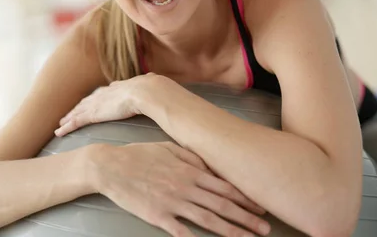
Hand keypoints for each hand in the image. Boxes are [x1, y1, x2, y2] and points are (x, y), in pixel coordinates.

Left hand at [55, 76, 150, 135]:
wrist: (147, 92)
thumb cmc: (153, 90)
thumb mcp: (151, 84)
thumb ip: (150, 83)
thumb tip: (155, 78)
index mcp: (118, 87)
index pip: (103, 94)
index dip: (96, 99)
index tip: (92, 101)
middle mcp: (105, 94)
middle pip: (87, 101)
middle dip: (78, 108)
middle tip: (69, 113)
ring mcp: (98, 103)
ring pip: (78, 112)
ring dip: (68, 118)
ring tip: (60, 124)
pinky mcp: (94, 114)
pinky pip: (76, 122)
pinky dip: (67, 127)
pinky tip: (59, 132)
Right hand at [92, 142, 270, 236]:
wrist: (111, 166)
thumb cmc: (140, 155)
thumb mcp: (170, 148)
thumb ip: (193, 158)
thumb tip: (213, 167)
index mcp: (190, 170)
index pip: (225, 186)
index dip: (246, 198)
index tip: (262, 207)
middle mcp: (186, 187)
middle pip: (222, 205)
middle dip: (247, 218)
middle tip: (266, 229)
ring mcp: (172, 202)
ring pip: (208, 220)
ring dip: (231, 230)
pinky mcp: (157, 216)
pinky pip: (180, 231)